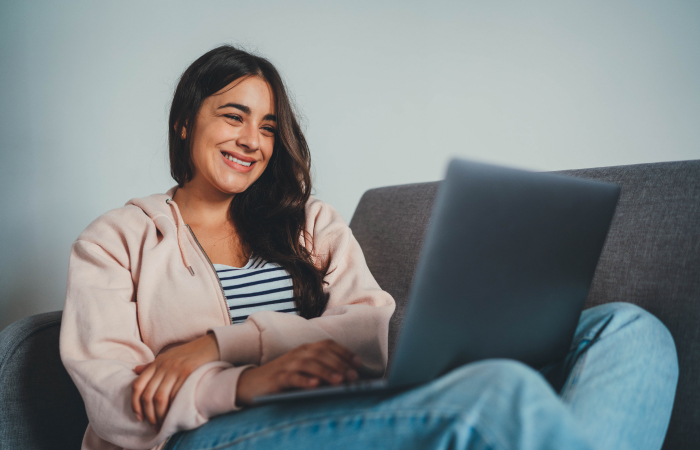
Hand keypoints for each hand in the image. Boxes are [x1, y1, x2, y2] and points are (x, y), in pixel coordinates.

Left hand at [132, 333, 218, 426]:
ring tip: (163, 424)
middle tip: (154, 425)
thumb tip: (136, 371)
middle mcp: (163, 366)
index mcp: (157, 362)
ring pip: (160, 398)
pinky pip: (175, 395)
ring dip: (159, 414)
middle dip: (149, 414)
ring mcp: (175, 369)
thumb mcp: (168, 356)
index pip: (138, 385)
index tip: (139, 417)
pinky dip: (172, 408)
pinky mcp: (188, 373)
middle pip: (148, 395)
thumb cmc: (190, 353)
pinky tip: (174, 415)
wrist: (211, 344)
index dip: (135, 404)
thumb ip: (152, 366)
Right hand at [235, 339, 362, 405]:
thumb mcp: (304, 371)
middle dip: (340, 364)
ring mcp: (286, 364)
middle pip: (321, 353)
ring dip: (326, 371)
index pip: (328, 345)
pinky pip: (292, 377)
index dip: (344, 352)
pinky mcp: (277, 378)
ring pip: (309, 364)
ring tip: (340, 381)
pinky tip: (315, 385)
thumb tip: (347, 379)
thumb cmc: (284, 378)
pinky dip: (304, 380)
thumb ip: (321, 370)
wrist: (252, 384)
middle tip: (354, 377)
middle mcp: (297, 353)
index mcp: (305, 349)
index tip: (359, 364)